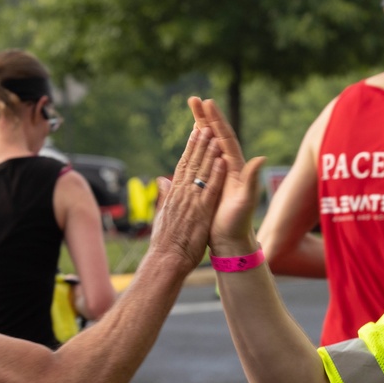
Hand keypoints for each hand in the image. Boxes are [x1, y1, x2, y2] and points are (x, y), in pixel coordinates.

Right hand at [146, 122, 226, 268]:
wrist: (167, 260)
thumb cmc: (167, 241)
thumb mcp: (164, 214)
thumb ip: (166, 195)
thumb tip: (162, 180)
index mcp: (174, 193)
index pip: (183, 165)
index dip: (190, 147)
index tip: (195, 130)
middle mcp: (181, 193)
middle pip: (190, 163)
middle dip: (197, 142)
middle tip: (204, 121)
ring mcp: (190, 201)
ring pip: (199, 172)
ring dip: (206, 153)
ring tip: (212, 133)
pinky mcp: (200, 212)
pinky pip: (209, 190)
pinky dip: (215, 175)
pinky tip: (221, 162)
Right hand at [188, 97, 265, 255]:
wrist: (231, 240)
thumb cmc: (239, 223)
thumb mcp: (246, 200)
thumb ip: (252, 179)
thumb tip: (261, 158)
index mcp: (235, 169)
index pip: (225, 138)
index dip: (216, 121)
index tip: (207, 103)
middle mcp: (229, 168)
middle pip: (216, 136)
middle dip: (205, 117)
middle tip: (194, 99)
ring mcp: (219, 174)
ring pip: (209, 144)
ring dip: (201, 126)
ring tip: (193, 109)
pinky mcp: (211, 181)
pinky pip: (203, 158)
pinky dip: (198, 145)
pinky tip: (192, 137)